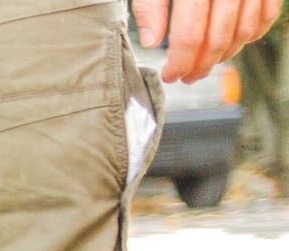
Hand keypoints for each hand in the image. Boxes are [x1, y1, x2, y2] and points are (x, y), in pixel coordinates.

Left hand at [133, 0, 282, 82]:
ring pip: (245, 31)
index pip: (190, 36)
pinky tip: (234, 43)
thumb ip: (150, 6)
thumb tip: (150, 41)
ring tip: (206, 63)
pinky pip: (268, 15)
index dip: (179, 62)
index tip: (170, 75)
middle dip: (200, 65)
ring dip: (225, 55)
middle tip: (186, 76)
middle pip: (218, 39)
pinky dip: (252, 34)